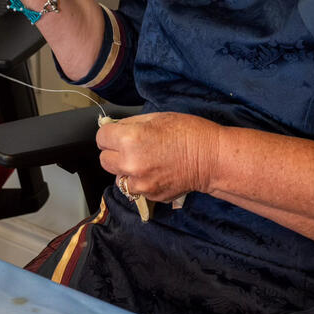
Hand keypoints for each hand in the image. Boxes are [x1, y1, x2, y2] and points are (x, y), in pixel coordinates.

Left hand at [96, 112, 220, 201]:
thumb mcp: (156, 117)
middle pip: (104, 160)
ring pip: (118, 177)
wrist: (212, 159)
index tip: (117, 134)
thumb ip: (130, 125)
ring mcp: (140, 183)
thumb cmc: (189, 132)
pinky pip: (135, 188)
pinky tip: (156, 171)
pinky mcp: (150, 195)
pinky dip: (141, 181)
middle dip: (114, 152)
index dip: (109, 134)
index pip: (101, 137)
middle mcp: (130, 164)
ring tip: (145, 161)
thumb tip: (114, 128)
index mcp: (130, 139)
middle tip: (131, 147)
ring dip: (126, 170)